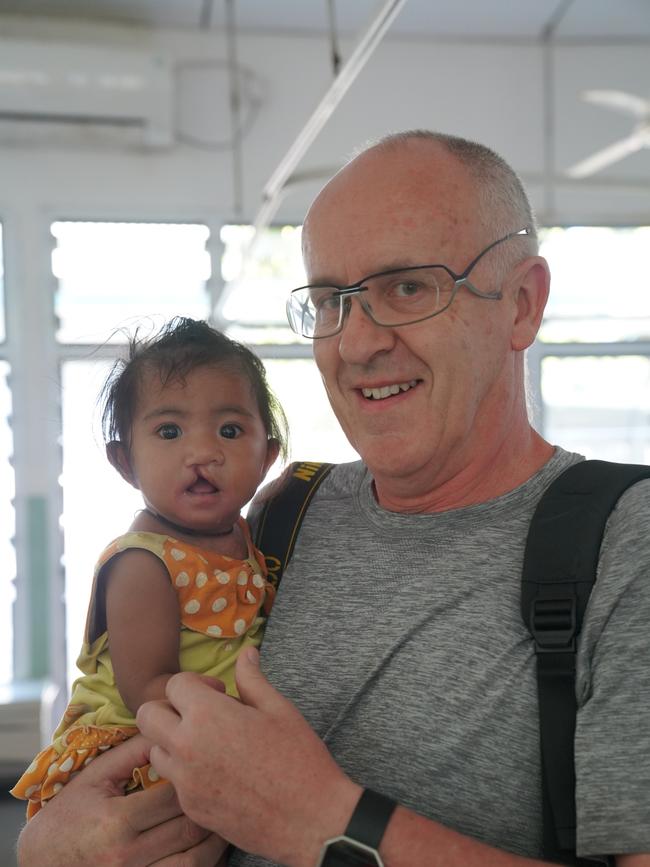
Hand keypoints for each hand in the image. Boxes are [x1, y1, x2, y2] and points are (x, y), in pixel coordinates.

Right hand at [16, 733, 227, 866]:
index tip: (208, 762)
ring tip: (223, 814)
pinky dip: (205, 862)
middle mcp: (127, 856)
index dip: (195, 778)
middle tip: (227, 783)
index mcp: (116, 821)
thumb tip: (170, 725)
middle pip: (189, 827)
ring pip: (196, 861)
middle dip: (211, 804)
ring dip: (216, 838)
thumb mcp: (95, 777)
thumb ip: (133, 752)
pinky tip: (210, 844)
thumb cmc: (68, 815)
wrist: (40, 864)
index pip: (173, 796)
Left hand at [137, 648, 361, 866]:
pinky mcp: (191, 808)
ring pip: (155, 750)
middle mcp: (187, 747)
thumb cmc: (298, 758)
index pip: (174, 684)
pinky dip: (187, 772)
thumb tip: (246, 653)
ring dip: (173, 741)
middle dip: (169, 708)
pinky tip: (219, 772)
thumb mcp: (278, 708)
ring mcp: (185, 781)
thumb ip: (252, 679)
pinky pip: (174, 781)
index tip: (218, 692)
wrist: (309, 819)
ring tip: (208, 743)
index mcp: (208, 715)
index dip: (195, 683)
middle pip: (148, 715)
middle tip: (200, 713)